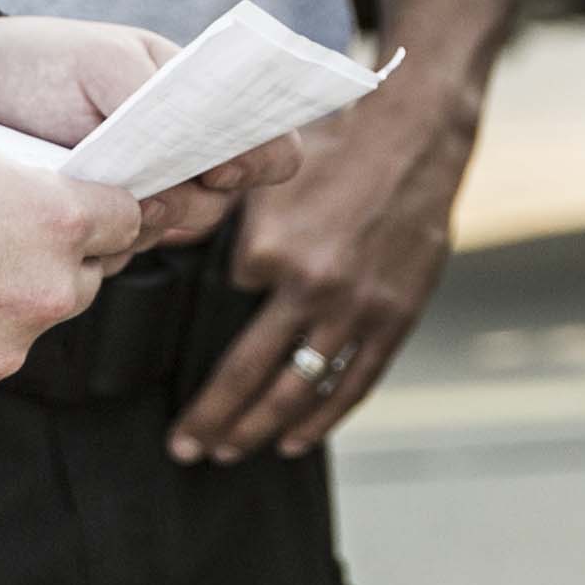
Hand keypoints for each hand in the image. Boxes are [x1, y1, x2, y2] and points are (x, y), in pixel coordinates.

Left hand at [0, 16, 302, 252]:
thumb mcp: (101, 59)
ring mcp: (139, 192)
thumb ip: (152, 90)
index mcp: (195, 100)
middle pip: (221, 200)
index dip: (261, 158)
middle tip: (147, 190)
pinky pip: (122, 251)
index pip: (267, 140)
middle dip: (188, 199)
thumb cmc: (39, 61)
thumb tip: (190, 133)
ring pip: (173, 231)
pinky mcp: (99, 226)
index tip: (224, 166)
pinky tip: (71, 212)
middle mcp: (177, 152)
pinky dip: (104, 239)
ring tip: (96, 190)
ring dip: (144, 220)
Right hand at [0, 133, 142, 407]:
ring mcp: (3, 347)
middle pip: (85, 281)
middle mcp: (42, 289)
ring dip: (0, 310)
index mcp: (56, 220)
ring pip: (26, 329)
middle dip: (55, 266)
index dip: (109, 216)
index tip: (93, 219)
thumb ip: (23, 186)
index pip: (126, 221)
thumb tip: (39, 202)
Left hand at [170, 95, 473, 461]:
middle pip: (252, 375)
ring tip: (230, 451)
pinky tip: (295, 441)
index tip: (171, 356)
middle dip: (214, 420)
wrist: (416, 134)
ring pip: (301, 391)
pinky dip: (322, 419)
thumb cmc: (335, 147)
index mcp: (271, 251)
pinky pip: (353, 382)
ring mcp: (359, 308)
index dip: (199, 327)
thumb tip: (169, 252)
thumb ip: (221, 223)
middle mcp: (313, 287)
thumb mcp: (263, 176)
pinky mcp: (396, 316)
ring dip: (261, 429)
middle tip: (186, 448)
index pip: (218, 310)